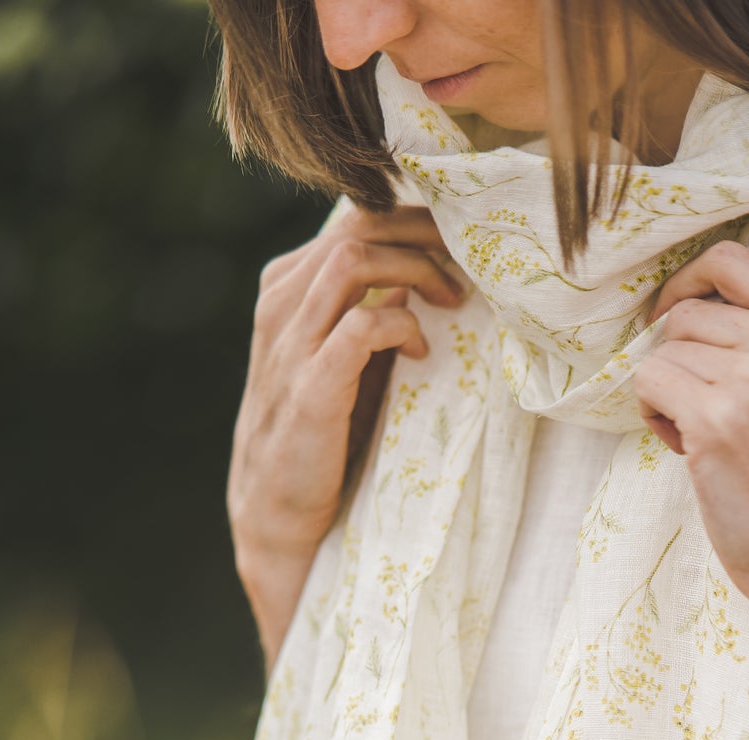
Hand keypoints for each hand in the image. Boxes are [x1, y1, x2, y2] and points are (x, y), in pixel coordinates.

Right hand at [228, 205, 464, 667]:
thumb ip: (368, 311)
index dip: (412, 220)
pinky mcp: (309, 387)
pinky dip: (400, 325)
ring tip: (453, 301)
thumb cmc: (323, 436)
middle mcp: (281, 304)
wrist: (281, 513)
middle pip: (357, 227)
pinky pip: (360, 325)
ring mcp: (289, 344)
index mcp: (287, 288)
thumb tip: (422, 268)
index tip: (459, 245)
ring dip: (416, 270)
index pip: (352, 218)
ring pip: (354, 259)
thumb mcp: (347, 360)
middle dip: (424, 236)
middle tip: (468, 268)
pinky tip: (420, 350)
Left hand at [631, 241, 748, 629]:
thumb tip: (678, 301)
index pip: (730, 258)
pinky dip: (652, 415)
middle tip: (708, 411)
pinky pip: (647, 381)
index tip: (677, 319)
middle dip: (680, 358)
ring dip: (666, 392)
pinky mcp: (717, 419)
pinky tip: (687, 449)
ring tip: (703, 435)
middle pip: (687, 311)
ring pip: (664, 348)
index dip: (688, 283)